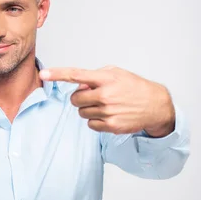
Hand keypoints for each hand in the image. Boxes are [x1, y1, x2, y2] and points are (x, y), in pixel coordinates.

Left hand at [39, 65, 175, 136]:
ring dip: (89, 109)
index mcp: (106, 78)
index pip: (76, 75)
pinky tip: (109, 115)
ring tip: (106, 105)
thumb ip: (94, 76)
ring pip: (81, 112)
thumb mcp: (116, 73)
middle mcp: (106, 95)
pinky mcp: (111, 126)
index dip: (57, 74)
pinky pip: (90, 124)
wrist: (156, 106)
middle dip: (81, 98)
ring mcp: (108, 112)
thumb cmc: (134, 87)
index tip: (43, 74)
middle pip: (75, 99)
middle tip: (94, 96)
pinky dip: (96, 120)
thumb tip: (78, 85)